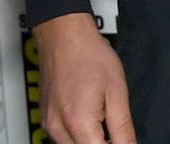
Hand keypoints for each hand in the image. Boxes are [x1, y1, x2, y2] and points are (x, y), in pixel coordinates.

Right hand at [33, 12, 135, 143]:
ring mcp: (49, 124)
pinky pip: (63, 138)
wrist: (65, 37)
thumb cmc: (89, 56)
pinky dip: (79, 135)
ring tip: (103, 119)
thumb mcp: (117, 92)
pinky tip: (91, 119)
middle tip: (115, 130)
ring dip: (90, 140)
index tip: (123, 140)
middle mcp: (58, 127)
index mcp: (78, 122)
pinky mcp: (46, 119)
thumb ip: (123, 127)